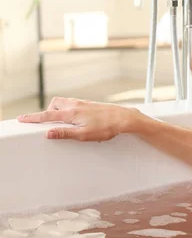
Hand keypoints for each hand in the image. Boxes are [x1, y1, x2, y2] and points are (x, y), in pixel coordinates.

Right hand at [17, 97, 141, 141]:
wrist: (124, 118)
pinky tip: (77, 118)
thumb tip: (48, 133)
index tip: (22, 119)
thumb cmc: (106, 127)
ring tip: (63, 122)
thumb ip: (65, 133)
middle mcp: (76, 105)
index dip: (33, 118)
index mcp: (71, 113)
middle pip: (55, 104)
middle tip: (49, 122)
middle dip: (48, 111)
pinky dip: (69, 109)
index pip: (47, 115)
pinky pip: (74, 104)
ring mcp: (84, 103)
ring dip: (59, 110)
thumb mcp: (84, 135)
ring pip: (65, 102)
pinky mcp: (91, 104)